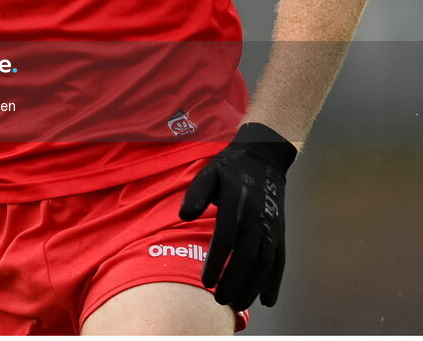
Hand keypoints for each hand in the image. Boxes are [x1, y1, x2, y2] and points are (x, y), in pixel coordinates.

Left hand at [179, 122, 296, 309]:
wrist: (263, 160)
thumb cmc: (229, 169)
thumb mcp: (208, 173)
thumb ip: (196, 194)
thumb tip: (183, 216)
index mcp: (237, 204)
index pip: (226, 239)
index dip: (216, 262)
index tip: (205, 282)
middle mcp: (257, 219)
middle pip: (246, 258)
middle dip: (233, 282)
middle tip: (219, 300)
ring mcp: (271, 228)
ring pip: (264, 264)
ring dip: (252, 287)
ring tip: (238, 304)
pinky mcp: (280, 233)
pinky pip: (279, 262)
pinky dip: (274, 282)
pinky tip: (267, 300)